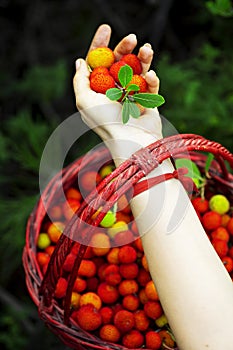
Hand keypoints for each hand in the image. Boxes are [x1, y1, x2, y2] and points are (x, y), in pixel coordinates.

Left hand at [73, 24, 162, 164]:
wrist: (131, 141)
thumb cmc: (105, 121)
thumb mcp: (84, 100)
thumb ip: (80, 80)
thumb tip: (80, 62)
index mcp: (98, 90)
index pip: (98, 63)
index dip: (100, 44)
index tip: (107, 28)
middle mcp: (114, 91)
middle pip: (119, 63)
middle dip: (124, 48)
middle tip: (131, 38)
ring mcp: (132, 95)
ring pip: (137, 70)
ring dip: (143, 58)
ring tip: (147, 49)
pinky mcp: (148, 101)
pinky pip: (151, 85)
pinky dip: (152, 79)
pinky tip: (151, 76)